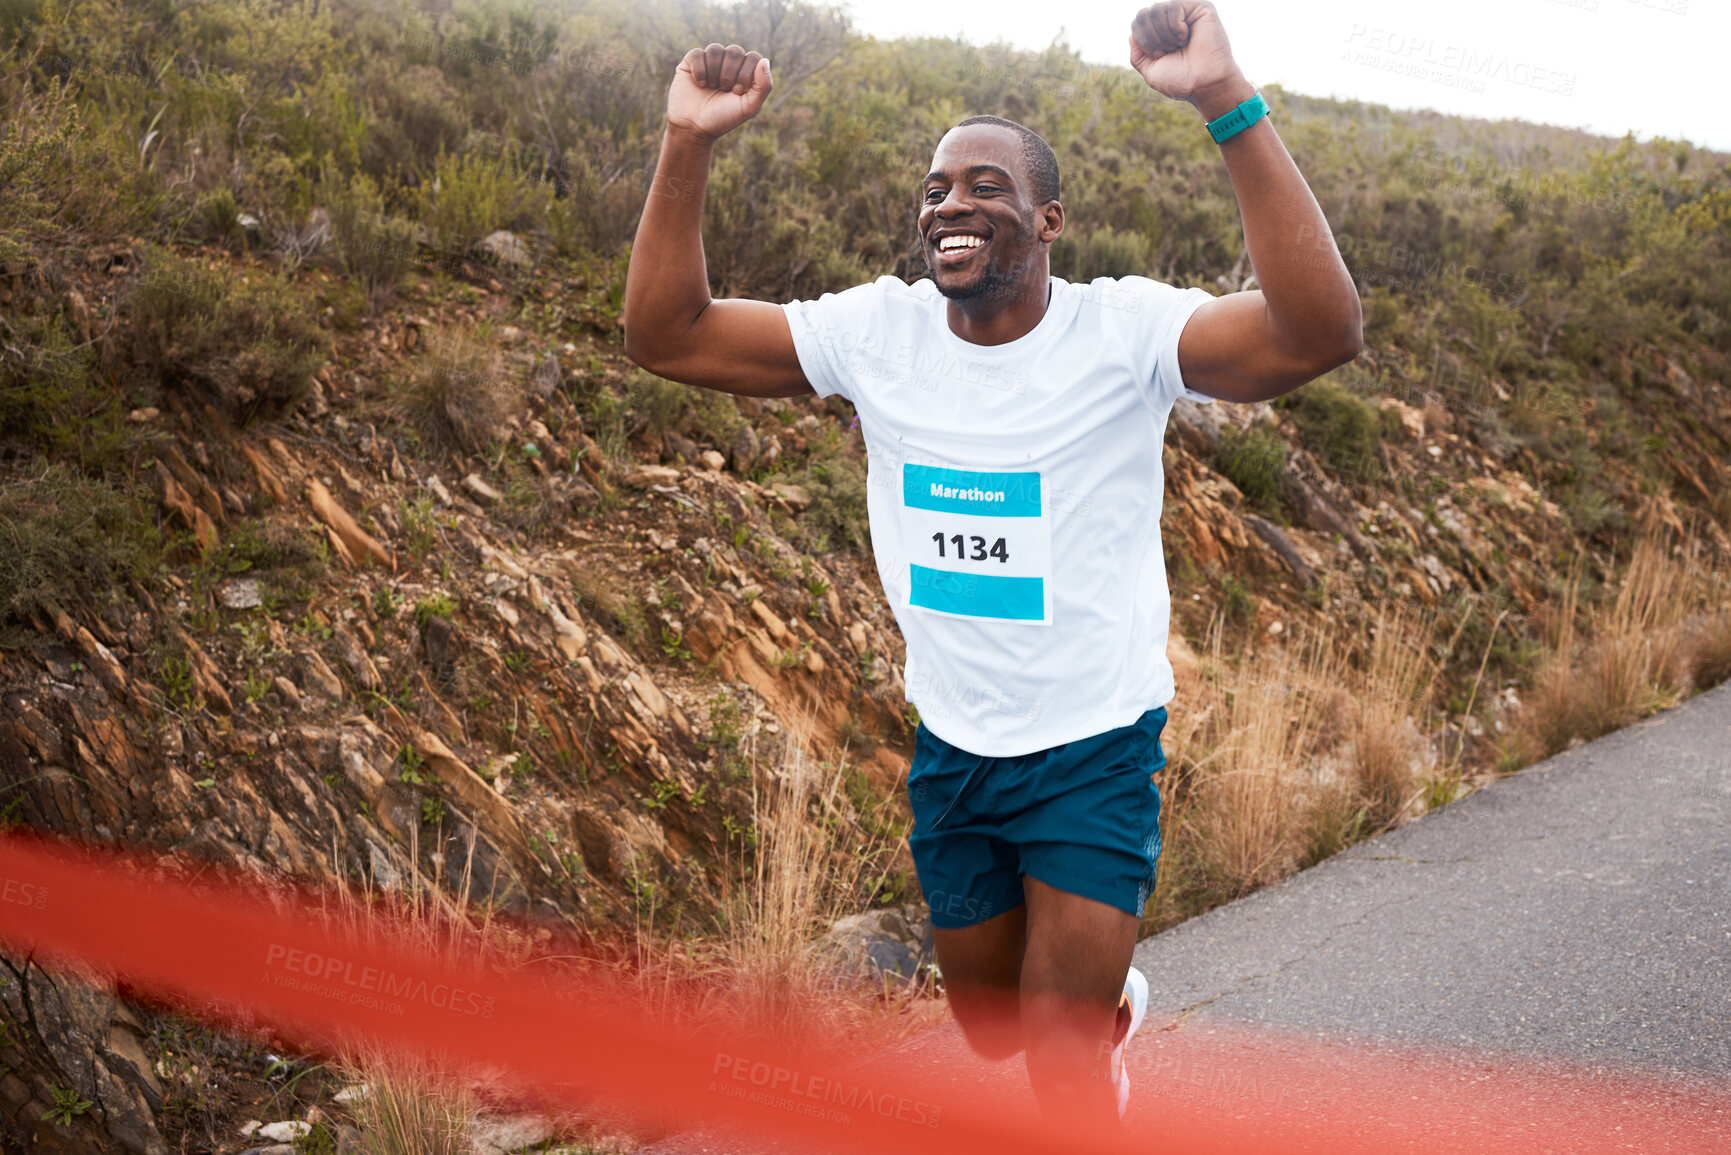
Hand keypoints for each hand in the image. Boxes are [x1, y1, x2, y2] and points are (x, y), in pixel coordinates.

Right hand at [666, 43, 771, 143]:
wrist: (694, 127)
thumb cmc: (723, 118)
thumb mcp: (749, 107)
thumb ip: (763, 86)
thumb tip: (765, 60)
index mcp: (745, 72)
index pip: (753, 57)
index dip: (746, 74)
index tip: (737, 92)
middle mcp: (728, 63)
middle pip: (735, 51)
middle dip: (729, 74)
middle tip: (723, 91)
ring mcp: (710, 61)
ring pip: (715, 49)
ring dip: (714, 73)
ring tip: (711, 88)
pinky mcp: (691, 61)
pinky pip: (697, 54)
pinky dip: (700, 71)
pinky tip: (700, 84)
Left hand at [1128, 3, 1250, 117]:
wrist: (1204, 84)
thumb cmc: (1181, 80)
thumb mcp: (1150, 70)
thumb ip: (1137, 54)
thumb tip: (1132, 33)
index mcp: (1161, 33)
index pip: (1138, 21)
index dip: (1142, 40)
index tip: (1159, 55)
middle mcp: (1172, 20)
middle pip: (1143, 14)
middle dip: (1151, 38)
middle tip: (1169, 50)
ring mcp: (1186, 12)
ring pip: (1156, 9)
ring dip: (1164, 34)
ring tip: (1179, 45)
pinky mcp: (1199, 7)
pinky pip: (1174, 5)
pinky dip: (1175, 26)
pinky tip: (1186, 36)